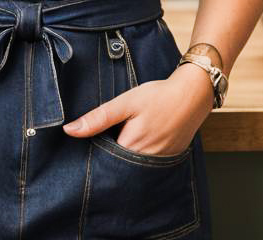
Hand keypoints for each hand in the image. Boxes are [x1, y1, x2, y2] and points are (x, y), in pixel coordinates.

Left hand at [62, 63, 214, 156]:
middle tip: (108, 134)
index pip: (102, 160)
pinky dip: (138, 156)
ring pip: (131, 166)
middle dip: (107, 156)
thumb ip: (98, 118)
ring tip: (123, 135)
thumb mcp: (125, 102)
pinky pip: (145, 164)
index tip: (87, 143)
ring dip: (122, 156)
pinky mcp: (167, 161)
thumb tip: (70, 130)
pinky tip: (137, 139)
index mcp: (130, 150)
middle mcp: (144, 164)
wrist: (192, 95)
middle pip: (116, 167)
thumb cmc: (158, 96)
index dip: (92, 152)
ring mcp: (158, 164)